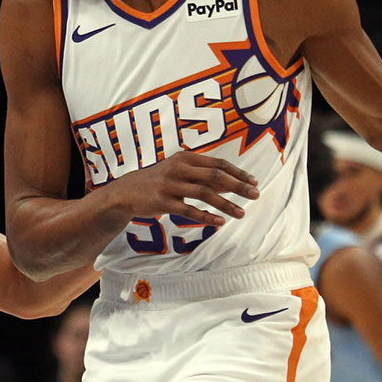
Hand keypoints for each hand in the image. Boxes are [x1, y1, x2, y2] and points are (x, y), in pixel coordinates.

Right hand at [102, 151, 258, 226]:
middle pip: (215, 176)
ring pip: (204, 194)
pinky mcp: (163, 202)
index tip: (254, 181)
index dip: (237, 172)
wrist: (126, 192)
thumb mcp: (178, 170)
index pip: (218, 163)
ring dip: (226, 204)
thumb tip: (231, 181)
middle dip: (238, 186)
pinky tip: (220, 223)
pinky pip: (189, 211)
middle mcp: (178, 168)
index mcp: (185, 158)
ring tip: (241, 213)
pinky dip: (206, 217)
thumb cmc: (158, 180)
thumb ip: (201, 174)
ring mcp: (170, 185)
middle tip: (255, 195)